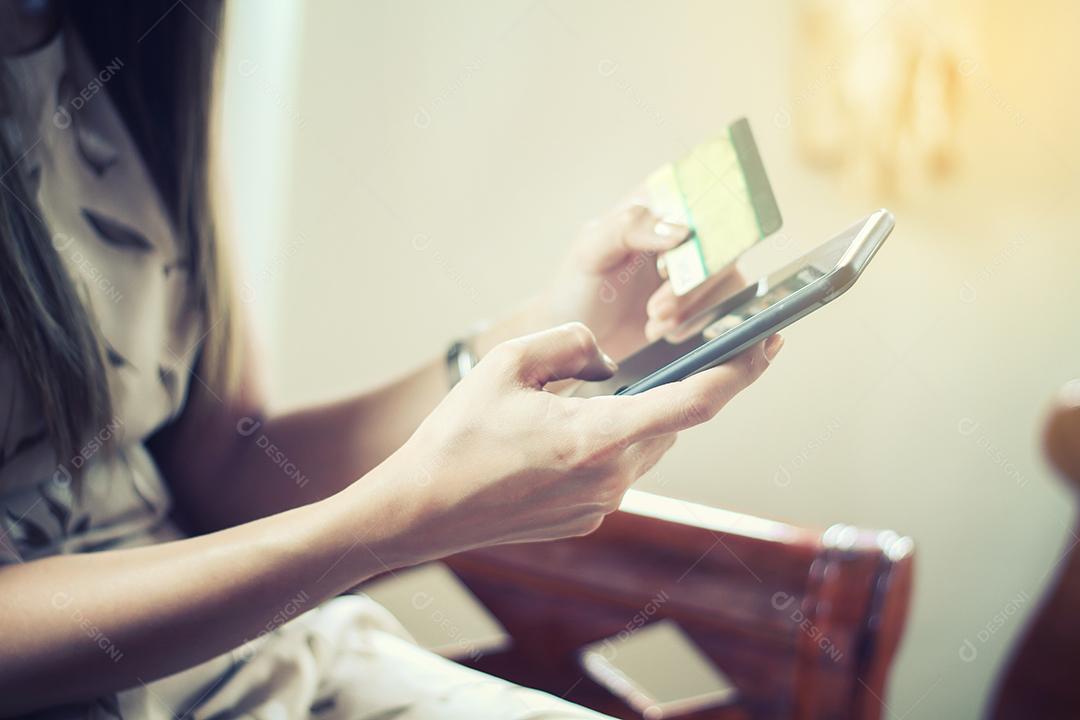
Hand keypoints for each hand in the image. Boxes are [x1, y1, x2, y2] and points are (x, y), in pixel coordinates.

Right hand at [376, 322, 782, 561]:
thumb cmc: (458, 435)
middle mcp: (611, 478)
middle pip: (669, 421)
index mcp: (597, 437)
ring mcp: (600, 505)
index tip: (770, 342)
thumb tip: (610, 358)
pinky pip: (618, 468)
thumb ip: (572, 342)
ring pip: (644, 444)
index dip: (740, 370)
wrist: (421, 509)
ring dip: (636, 414)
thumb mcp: (509, 362)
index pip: (693, 401)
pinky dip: (610, 440)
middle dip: (675, 384)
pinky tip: (566, 428)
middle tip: (675, 348)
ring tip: (594, 390)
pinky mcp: (585, 519)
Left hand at [540, 193, 750, 360]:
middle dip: (690, 281)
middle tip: (655, 308)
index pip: (696, 190)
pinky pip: (724, 302)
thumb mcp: (591, 252)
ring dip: (692, 304)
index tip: (677, 255)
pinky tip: (662, 330)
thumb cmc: (577, 289)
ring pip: (725, 273)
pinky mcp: (703, 298)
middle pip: (717, 238)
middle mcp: (679, 229)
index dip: (699, 219)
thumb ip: (628, 228)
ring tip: (653, 321)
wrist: (581, 343)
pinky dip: (696, 320)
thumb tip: (683, 230)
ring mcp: (694, 264)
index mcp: (653, 205)